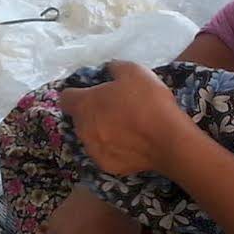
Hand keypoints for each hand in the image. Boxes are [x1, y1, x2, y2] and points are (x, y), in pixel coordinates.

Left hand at [58, 60, 193, 176]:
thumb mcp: (133, 71)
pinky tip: (131, 144)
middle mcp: (82, 129)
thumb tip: (109, 70)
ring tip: (125, 128)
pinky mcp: (107, 165)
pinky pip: (106, 153)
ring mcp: (93, 150)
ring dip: (102, 132)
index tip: (93, 92)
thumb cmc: (147, 101)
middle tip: (115, 108)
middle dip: (92, 113)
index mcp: (84, 105)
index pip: (66, 97)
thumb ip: (114, 68)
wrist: (168, 139)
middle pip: (80, 118)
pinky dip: (114, 149)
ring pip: (91, 137)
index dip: (77, 93)